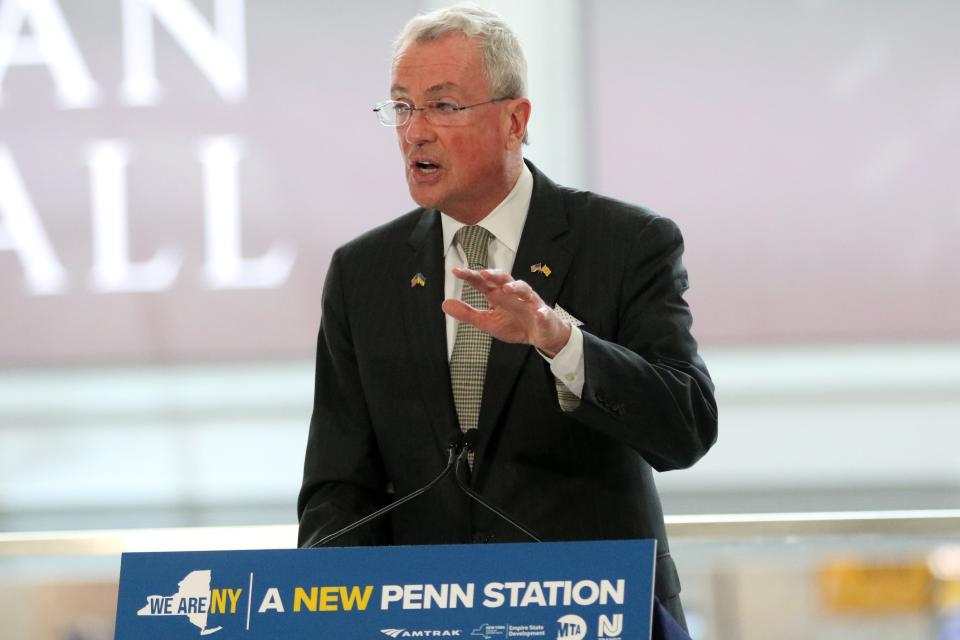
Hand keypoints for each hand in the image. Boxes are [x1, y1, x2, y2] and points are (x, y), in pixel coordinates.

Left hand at [441, 268, 571, 356]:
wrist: (538, 336)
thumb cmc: (514, 325)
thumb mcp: (486, 321)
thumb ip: (467, 313)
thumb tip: (445, 304)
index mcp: (497, 295)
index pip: (483, 282)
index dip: (470, 276)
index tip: (456, 271)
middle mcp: (512, 294)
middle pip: (504, 279)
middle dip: (494, 275)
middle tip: (482, 274)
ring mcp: (528, 302)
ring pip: (523, 289)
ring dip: (515, 287)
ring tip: (506, 289)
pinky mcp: (542, 314)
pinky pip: (542, 312)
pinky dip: (540, 312)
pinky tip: (538, 312)